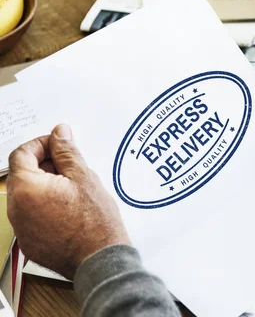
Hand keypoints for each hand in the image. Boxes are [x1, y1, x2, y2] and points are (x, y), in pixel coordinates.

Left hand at [7, 124, 129, 278]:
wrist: (99, 259)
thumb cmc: (95, 222)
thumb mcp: (84, 177)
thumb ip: (66, 152)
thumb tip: (59, 134)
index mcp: (26, 189)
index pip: (21, 154)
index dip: (41, 144)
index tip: (58, 145)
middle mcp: (16, 209)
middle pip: (22, 175)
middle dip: (44, 165)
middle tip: (70, 168)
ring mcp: (21, 228)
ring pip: (27, 196)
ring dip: (45, 186)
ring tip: (73, 190)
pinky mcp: (29, 242)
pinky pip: (31, 216)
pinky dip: (45, 206)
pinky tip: (69, 209)